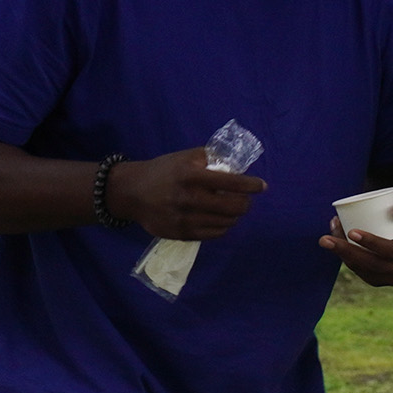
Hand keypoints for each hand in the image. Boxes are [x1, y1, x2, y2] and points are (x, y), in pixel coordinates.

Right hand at [108, 147, 264, 240]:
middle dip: (245, 203)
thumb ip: (211, 159)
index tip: (262, 186)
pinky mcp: (181, 234)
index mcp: (191, 176)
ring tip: (231, 209)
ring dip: (234, 215)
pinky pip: (215, 234)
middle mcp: (189, 199)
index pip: (231, 182)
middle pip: (234, 207)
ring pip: (227, 222)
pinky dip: (223, 227)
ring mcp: (185, 219)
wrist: (131, 192)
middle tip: (244, 199)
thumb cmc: (163, 171)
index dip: (251, 185)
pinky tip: (219, 219)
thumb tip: (237, 167)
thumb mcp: (185, 158)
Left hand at [322, 195, 392, 286]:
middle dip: (347, 252)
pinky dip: (346, 260)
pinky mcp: (381, 280)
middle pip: (374, 264)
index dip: (372, 243)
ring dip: (342, 255)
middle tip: (327, 239)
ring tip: (326, 239)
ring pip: (364, 270)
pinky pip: (360, 272)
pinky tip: (334, 246)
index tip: (352, 231)